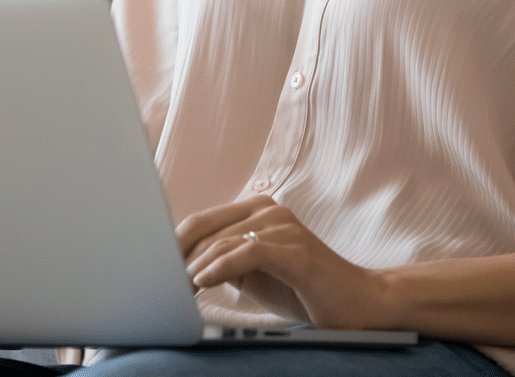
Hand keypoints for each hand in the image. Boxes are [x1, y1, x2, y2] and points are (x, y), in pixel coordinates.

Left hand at [175, 195, 394, 330]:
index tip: (154, 266)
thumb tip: (184, 268)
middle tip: (159, 280)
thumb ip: (227, 263)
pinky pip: (247, 253)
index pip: (204, 221)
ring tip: (176, 288)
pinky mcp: (295, 250)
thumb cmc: (306, 289)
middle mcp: (270, 211)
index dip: (176, 243)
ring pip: (224, 241)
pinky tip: (202, 282)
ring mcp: (284, 227)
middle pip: (207, 227)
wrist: (359, 302)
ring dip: (194, 267)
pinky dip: (220, 268)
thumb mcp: (257, 275)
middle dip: (179, 255)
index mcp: (260, 210)